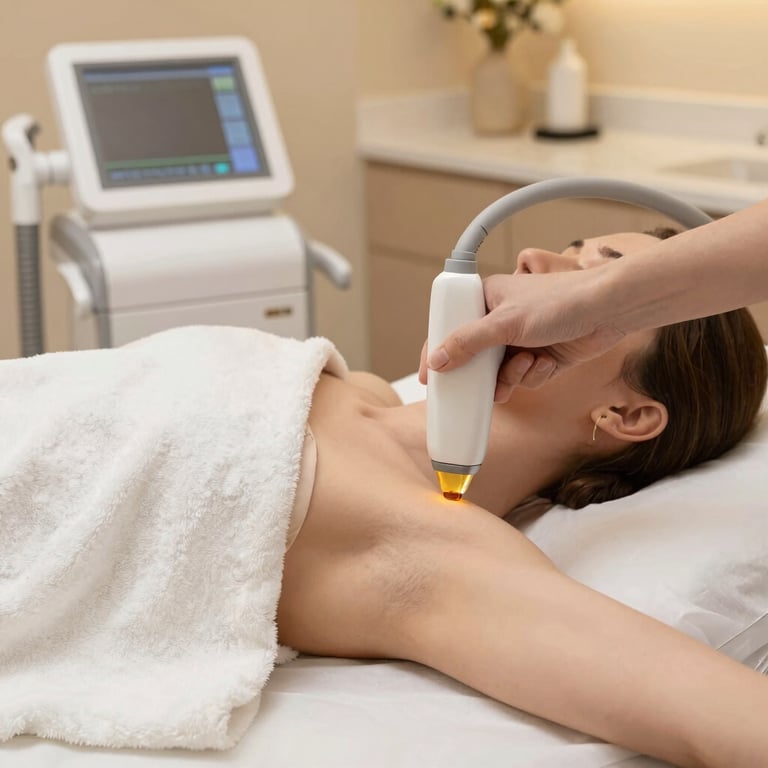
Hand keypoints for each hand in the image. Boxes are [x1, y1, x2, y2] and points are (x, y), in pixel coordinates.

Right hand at [418, 270, 624, 401]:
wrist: (610, 310)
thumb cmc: (559, 302)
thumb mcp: (505, 323)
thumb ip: (468, 343)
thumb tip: (437, 361)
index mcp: (486, 300)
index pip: (450, 328)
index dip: (438, 352)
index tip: (429, 378)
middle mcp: (500, 320)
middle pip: (474, 358)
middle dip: (482, 376)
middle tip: (482, 388)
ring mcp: (521, 340)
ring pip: (499, 374)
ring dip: (513, 376)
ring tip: (528, 363)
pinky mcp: (541, 357)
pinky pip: (524, 378)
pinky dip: (534, 375)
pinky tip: (547, 362)